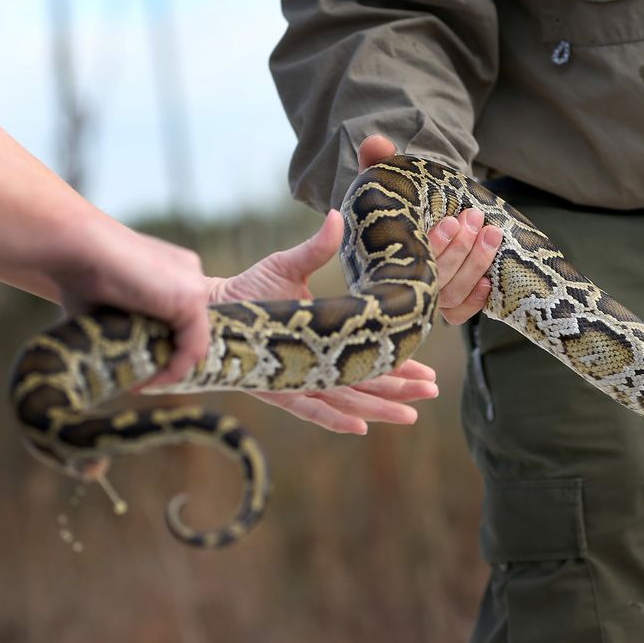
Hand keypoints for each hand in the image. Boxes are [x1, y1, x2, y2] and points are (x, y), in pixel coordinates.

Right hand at [54, 225, 211, 389]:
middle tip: (145, 384)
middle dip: (171, 361)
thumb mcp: (110, 306)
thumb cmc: (78, 274)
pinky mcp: (192, 297)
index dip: (167, 348)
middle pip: (192, 330)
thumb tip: (119, 362)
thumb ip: (126, 326)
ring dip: (171, 369)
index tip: (142, 372)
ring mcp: (194, 284)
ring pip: (195, 340)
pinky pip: (194, 345)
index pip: (184, 318)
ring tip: (144, 386)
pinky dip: (174, 369)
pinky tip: (147, 382)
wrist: (74, 246)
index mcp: (174, 272)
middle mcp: (190, 275)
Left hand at [207, 210, 438, 433]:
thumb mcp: (289, 266)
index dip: (401, 362)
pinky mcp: (276, 388)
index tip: (428, 368)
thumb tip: (337, 215)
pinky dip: (334, 418)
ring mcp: (299, 378)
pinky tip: (360, 427)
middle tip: (432, 392)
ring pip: (348, 398)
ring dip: (380, 407)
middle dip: (402, 388)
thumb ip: (317, 247)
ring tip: (410, 415)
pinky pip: (309, 408)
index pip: (371, 354)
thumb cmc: (249, 289)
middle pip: (368, 381)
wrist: (211, 308)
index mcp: (327, 340)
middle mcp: (317, 364)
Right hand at [357, 135, 500, 324]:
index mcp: (380, 251)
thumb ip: (378, 159)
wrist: (414, 212)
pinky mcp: (441, 303)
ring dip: (474, 265)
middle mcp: (399, 278)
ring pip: (449, 295)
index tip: (452, 221)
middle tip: (475, 219)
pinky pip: (456, 314)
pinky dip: (474, 301)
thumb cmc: (397, 198)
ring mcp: (421, 293)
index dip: (434, 244)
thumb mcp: (387, 177)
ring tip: (491, 234)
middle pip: (434, 279)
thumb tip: (377, 142)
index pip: (407, 259)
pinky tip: (489, 281)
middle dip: (459, 250)